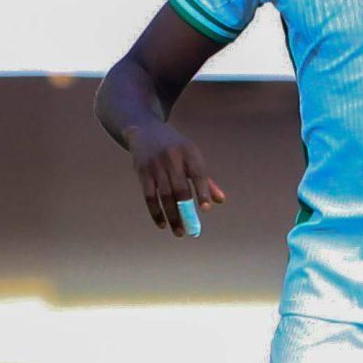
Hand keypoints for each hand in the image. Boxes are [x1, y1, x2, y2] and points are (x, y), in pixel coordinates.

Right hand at [130, 120, 224, 236]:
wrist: (145, 131)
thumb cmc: (176, 149)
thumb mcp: (192, 157)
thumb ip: (206, 180)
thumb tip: (220, 201)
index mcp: (189, 152)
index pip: (198, 173)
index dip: (203, 191)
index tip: (206, 209)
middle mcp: (172, 157)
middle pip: (180, 188)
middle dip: (186, 211)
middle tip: (191, 229)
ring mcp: (156, 164)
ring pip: (165, 195)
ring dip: (172, 216)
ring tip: (179, 232)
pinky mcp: (142, 171)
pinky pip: (149, 196)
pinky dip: (156, 212)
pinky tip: (162, 224)